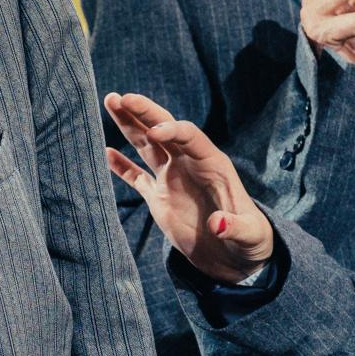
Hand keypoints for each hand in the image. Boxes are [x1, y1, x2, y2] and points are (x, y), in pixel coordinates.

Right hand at [102, 92, 274, 284]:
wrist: (236, 257)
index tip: (153, 133)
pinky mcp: (159, 198)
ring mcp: (172, 179)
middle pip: (165, 130)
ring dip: (129, 124)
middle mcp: (189, 165)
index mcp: (212, 165)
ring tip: (110, 101)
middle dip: (144, 112)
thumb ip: (235, 228)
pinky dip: (121, 166)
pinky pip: (136, 177)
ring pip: (146, 145)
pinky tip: (105, 152)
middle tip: (121, 97)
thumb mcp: (248, 236)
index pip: (190, 137)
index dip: (172, 131)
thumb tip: (218, 225)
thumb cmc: (249, 242)